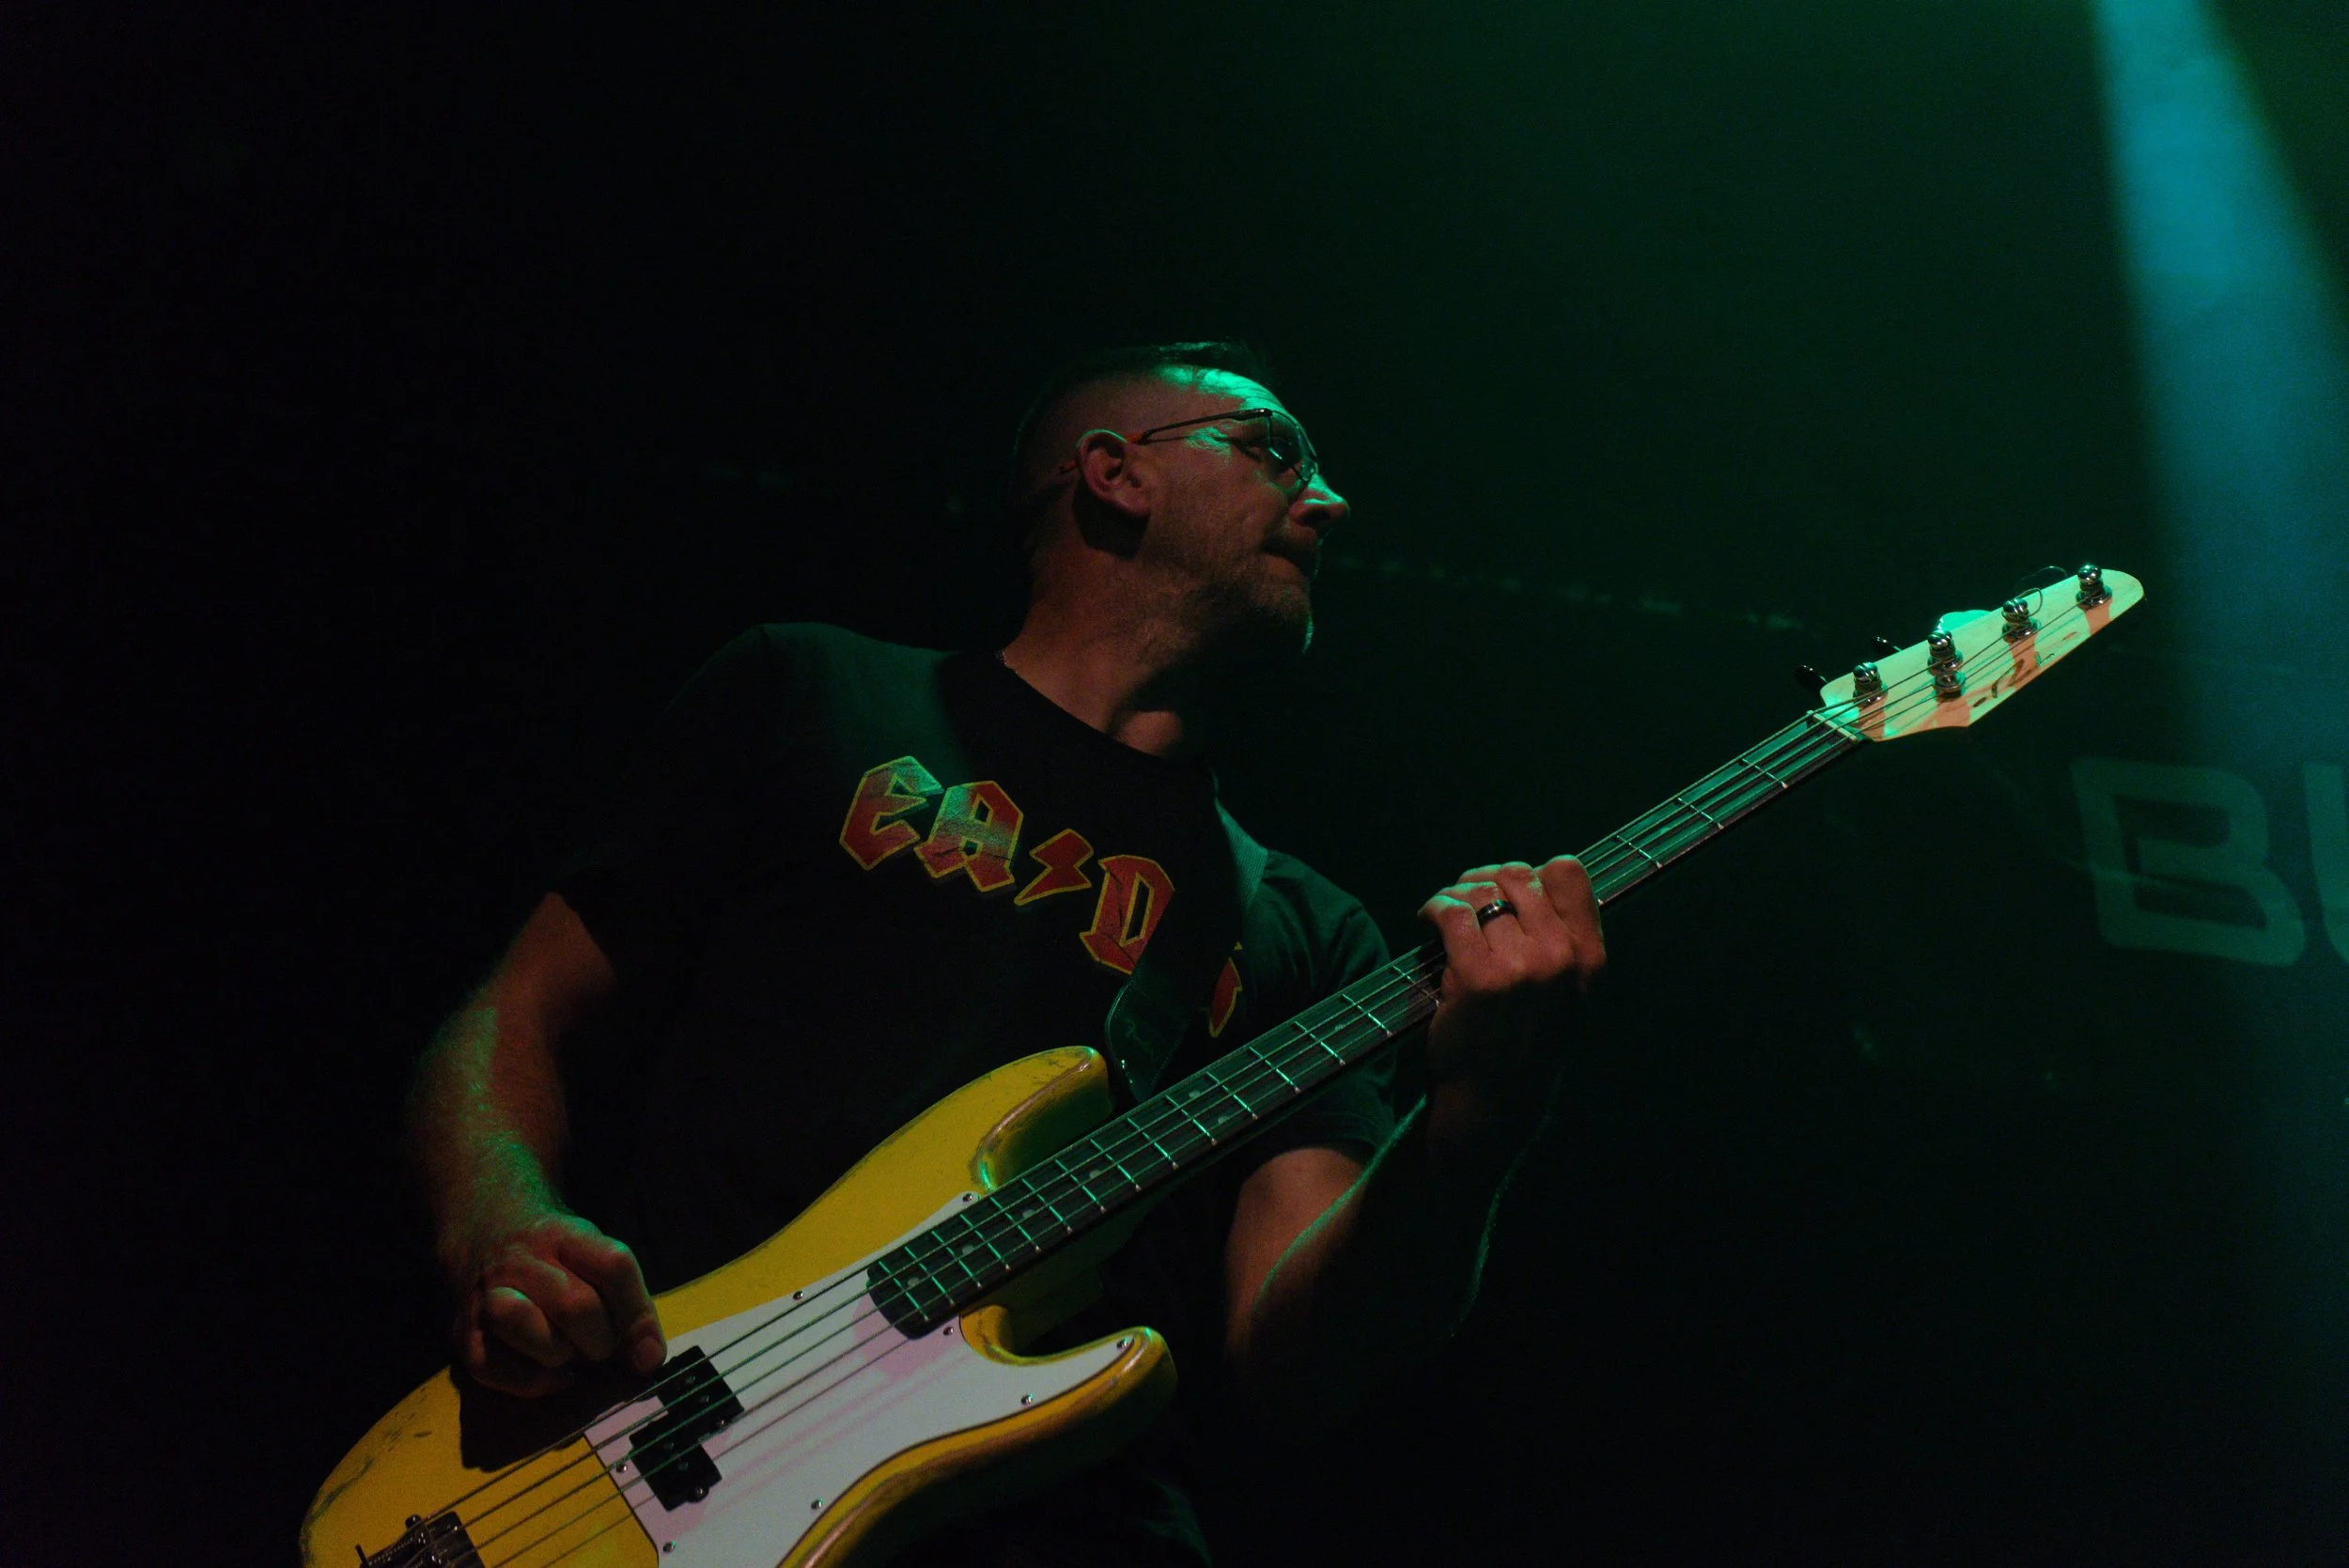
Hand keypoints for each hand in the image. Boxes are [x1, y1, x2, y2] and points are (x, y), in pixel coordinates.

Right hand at [446, 1207, 666, 1395]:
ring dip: (556, 1352)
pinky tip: (549, 1376)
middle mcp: (521, 1261)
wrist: (490, 1232)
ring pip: (519, 1323)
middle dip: (599, 1341)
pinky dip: (527, 1382)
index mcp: (566, 1236)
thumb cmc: (559, 1258)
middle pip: (574, 1304)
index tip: (648, 1353)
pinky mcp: (462, 1331)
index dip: (638, 1314)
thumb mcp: (599, 1259)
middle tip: (600, 1346)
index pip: (613, 1265)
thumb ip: (631, 1306)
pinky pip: (489, 1366)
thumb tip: (648, 1360)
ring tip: (567, 1353)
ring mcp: (485, 1294)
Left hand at [1416, 855, 1605, 1151]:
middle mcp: (1562, 956)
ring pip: (1480, 892)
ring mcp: (1521, 966)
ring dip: (1455, 897)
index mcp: (1589, 956)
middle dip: (1485, 882)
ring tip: (1446, 915)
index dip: (1532, 874)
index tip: (1510, 894)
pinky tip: (1428, 922)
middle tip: (1467, 904)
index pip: (1568, 871)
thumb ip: (1562, 937)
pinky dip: (1435, 908)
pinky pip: (1452, 912)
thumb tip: (1532, 876)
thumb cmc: (1524, 1041)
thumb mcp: (1568, 992)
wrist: (1495, 1100)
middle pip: (1516, 874)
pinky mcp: (1478, 976)